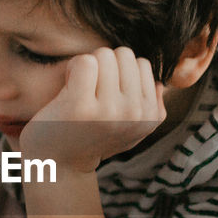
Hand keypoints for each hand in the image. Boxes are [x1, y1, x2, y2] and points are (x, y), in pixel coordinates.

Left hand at [19, 46, 166, 172]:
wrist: (57, 163)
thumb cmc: (91, 138)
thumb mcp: (130, 131)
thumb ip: (151, 109)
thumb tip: (160, 84)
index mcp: (150, 117)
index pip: (142, 64)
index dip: (121, 72)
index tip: (107, 94)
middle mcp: (134, 114)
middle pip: (124, 55)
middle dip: (105, 64)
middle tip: (91, 89)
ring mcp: (109, 110)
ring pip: (105, 55)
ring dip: (88, 65)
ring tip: (79, 89)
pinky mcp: (81, 107)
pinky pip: (85, 61)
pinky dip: (72, 67)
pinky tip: (67, 87)